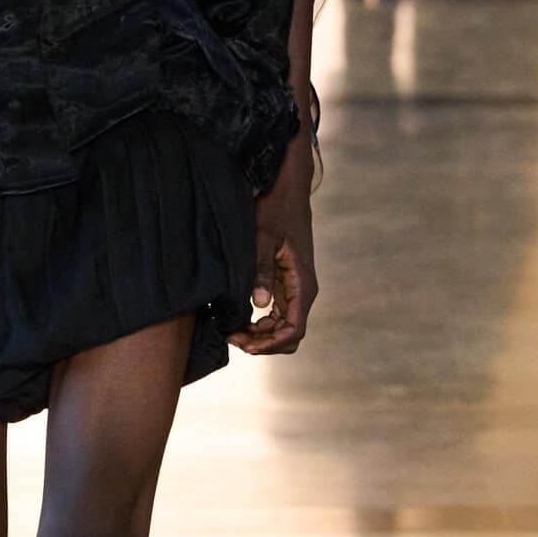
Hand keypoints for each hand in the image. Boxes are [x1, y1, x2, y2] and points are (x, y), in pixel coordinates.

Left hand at [228, 165, 316, 357]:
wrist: (287, 192)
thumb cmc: (275, 211)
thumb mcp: (262, 239)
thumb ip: (261, 271)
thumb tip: (259, 304)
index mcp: (302, 283)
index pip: (294, 329)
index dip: (270, 343)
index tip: (246, 344)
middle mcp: (304, 291)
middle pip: (290, 334)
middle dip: (264, 343)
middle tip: (234, 338)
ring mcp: (296, 289)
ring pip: (284, 327)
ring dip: (262, 335)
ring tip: (233, 332)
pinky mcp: (287, 284)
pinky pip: (279, 314)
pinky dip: (262, 323)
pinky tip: (242, 319)